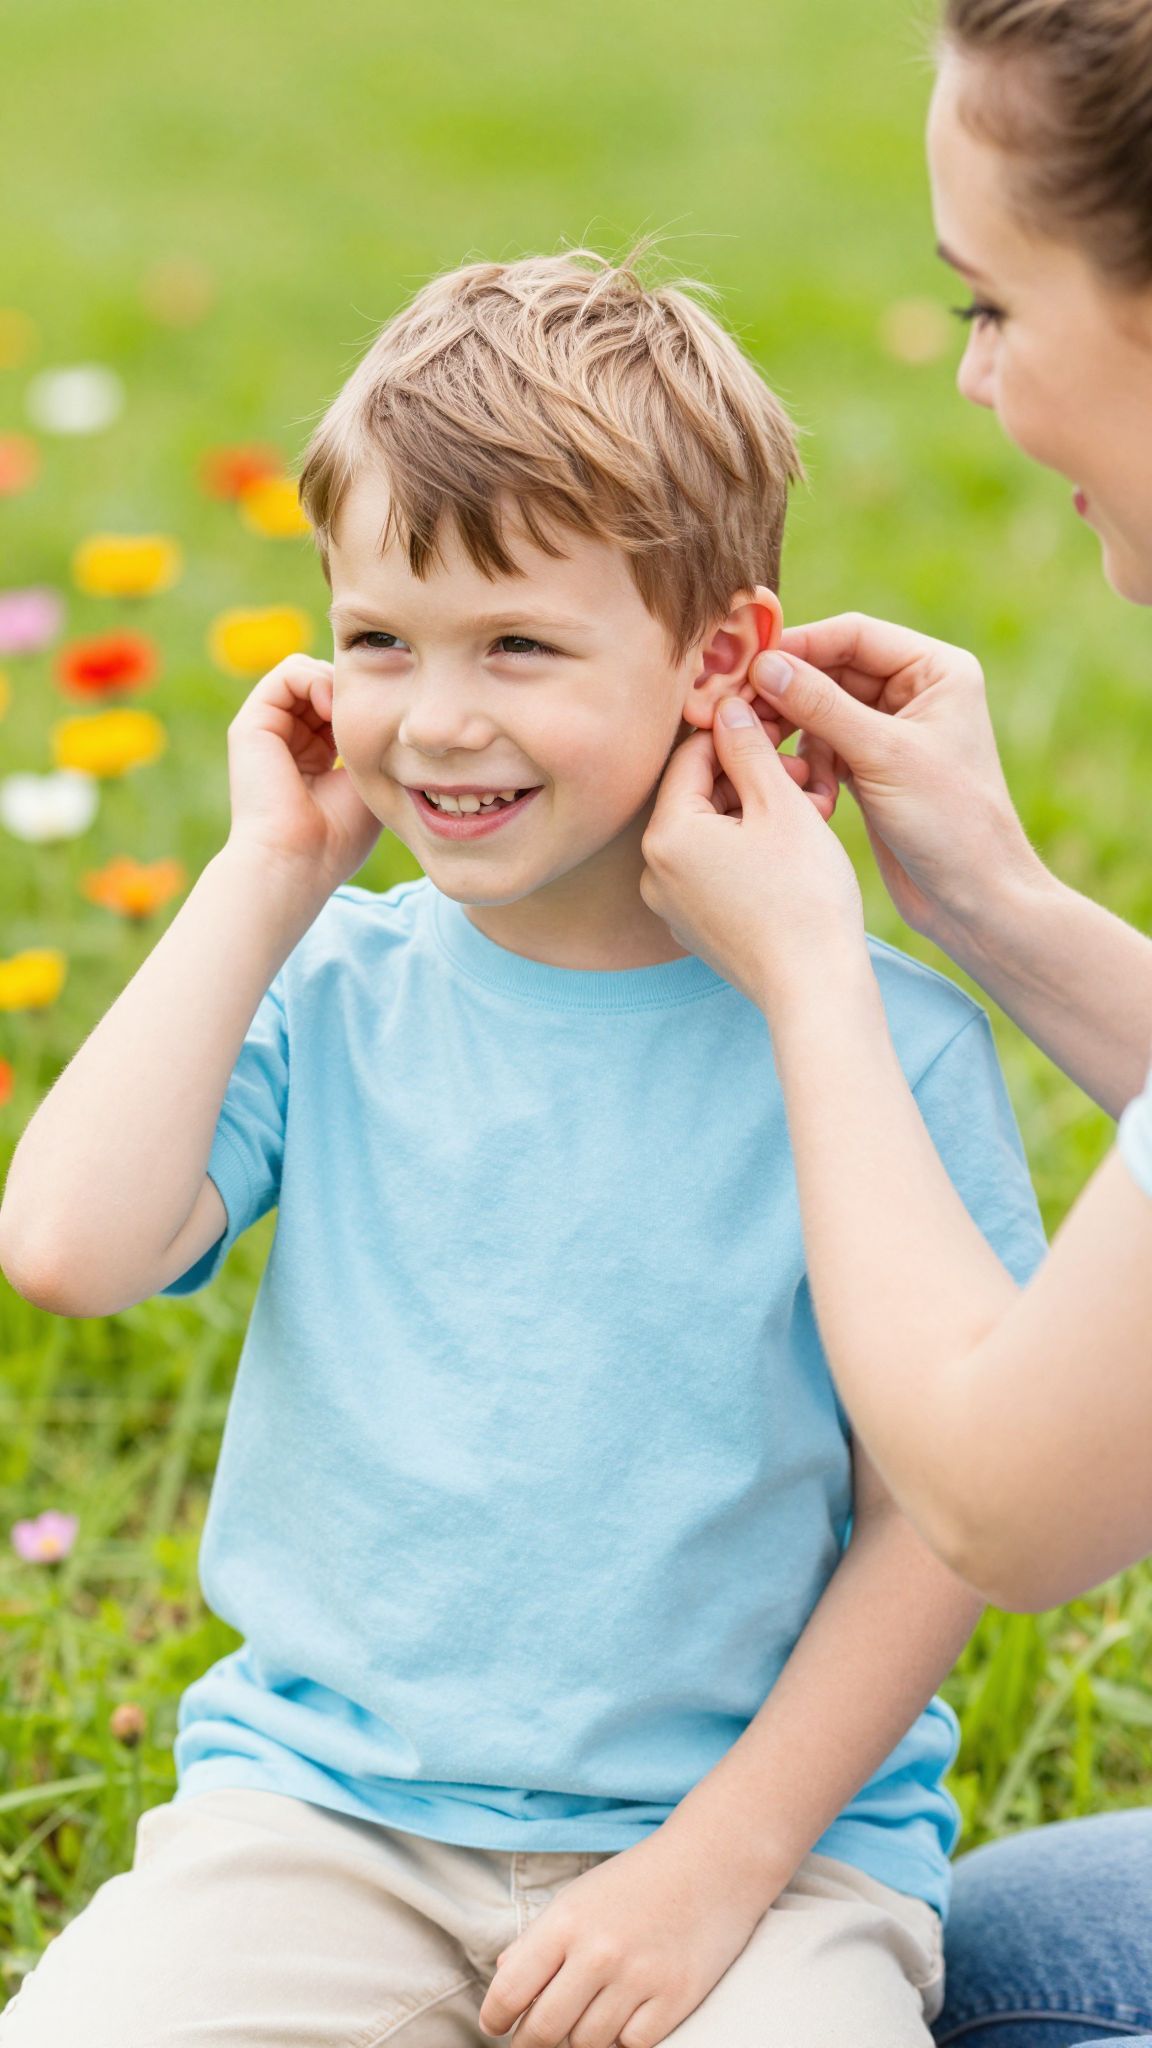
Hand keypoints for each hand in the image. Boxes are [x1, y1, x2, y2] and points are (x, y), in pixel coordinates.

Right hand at [224, 653, 381, 890]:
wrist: (297, 859)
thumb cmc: (339, 835)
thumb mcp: (369, 780)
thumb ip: (374, 740)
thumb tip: (386, 699)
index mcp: (316, 757)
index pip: (341, 705)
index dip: (367, 703)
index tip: (387, 725)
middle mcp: (289, 741)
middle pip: (325, 683)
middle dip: (352, 689)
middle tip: (370, 713)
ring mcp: (269, 731)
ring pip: (307, 672)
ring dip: (336, 682)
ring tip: (348, 713)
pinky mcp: (251, 723)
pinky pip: (288, 671)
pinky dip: (315, 679)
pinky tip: (331, 707)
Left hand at [477, 1824, 770, 2047]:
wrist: (711, 1863)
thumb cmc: (638, 1881)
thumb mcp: (578, 1897)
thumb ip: (539, 1940)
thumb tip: (504, 1979)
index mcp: (566, 1921)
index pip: (510, 1989)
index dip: (494, 2018)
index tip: (495, 2027)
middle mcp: (599, 1952)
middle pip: (544, 2031)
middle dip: (530, 2043)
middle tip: (531, 2040)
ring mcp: (638, 1978)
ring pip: (587, 2045)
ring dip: (580, 2038)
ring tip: (586, 2015)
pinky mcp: (674, 1999)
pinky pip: (631, 2046)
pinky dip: (622, 2039)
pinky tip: (625, 2014)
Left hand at [641, 697, 865, 1013]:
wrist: (815, 989)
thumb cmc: (803, 895)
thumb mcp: (780, 805)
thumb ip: (749, 749)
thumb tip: (728, 706)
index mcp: (665, 835)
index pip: (691, 756)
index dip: (738, 734)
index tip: (778, 727)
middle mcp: (653, 873)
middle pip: (698, 796)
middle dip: (749, 778)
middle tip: (804, 775)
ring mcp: (671, 906)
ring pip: (709, 834)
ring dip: (753, 813)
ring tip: (805, 811)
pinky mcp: (695, 929)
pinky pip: (714, 872)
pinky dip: (747, 852)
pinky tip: (790, 852)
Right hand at [748, 613, 1042, 943]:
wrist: (973, 898)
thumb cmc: (950, 822)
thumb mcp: (882, 755)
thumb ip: (820, 705)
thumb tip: (764, 665)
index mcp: (936, 671)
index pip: (853, 635)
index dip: (799, 646)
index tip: (747, 665)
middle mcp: (916, 692)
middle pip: (831, 670)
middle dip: (787, 694)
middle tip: (739, 712)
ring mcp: (891, 730)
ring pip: (820, 711)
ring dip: (794, 734)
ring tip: (772, 760)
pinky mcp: (872, 767)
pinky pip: (823, 747)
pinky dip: (809, 765)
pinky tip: (809, 795)